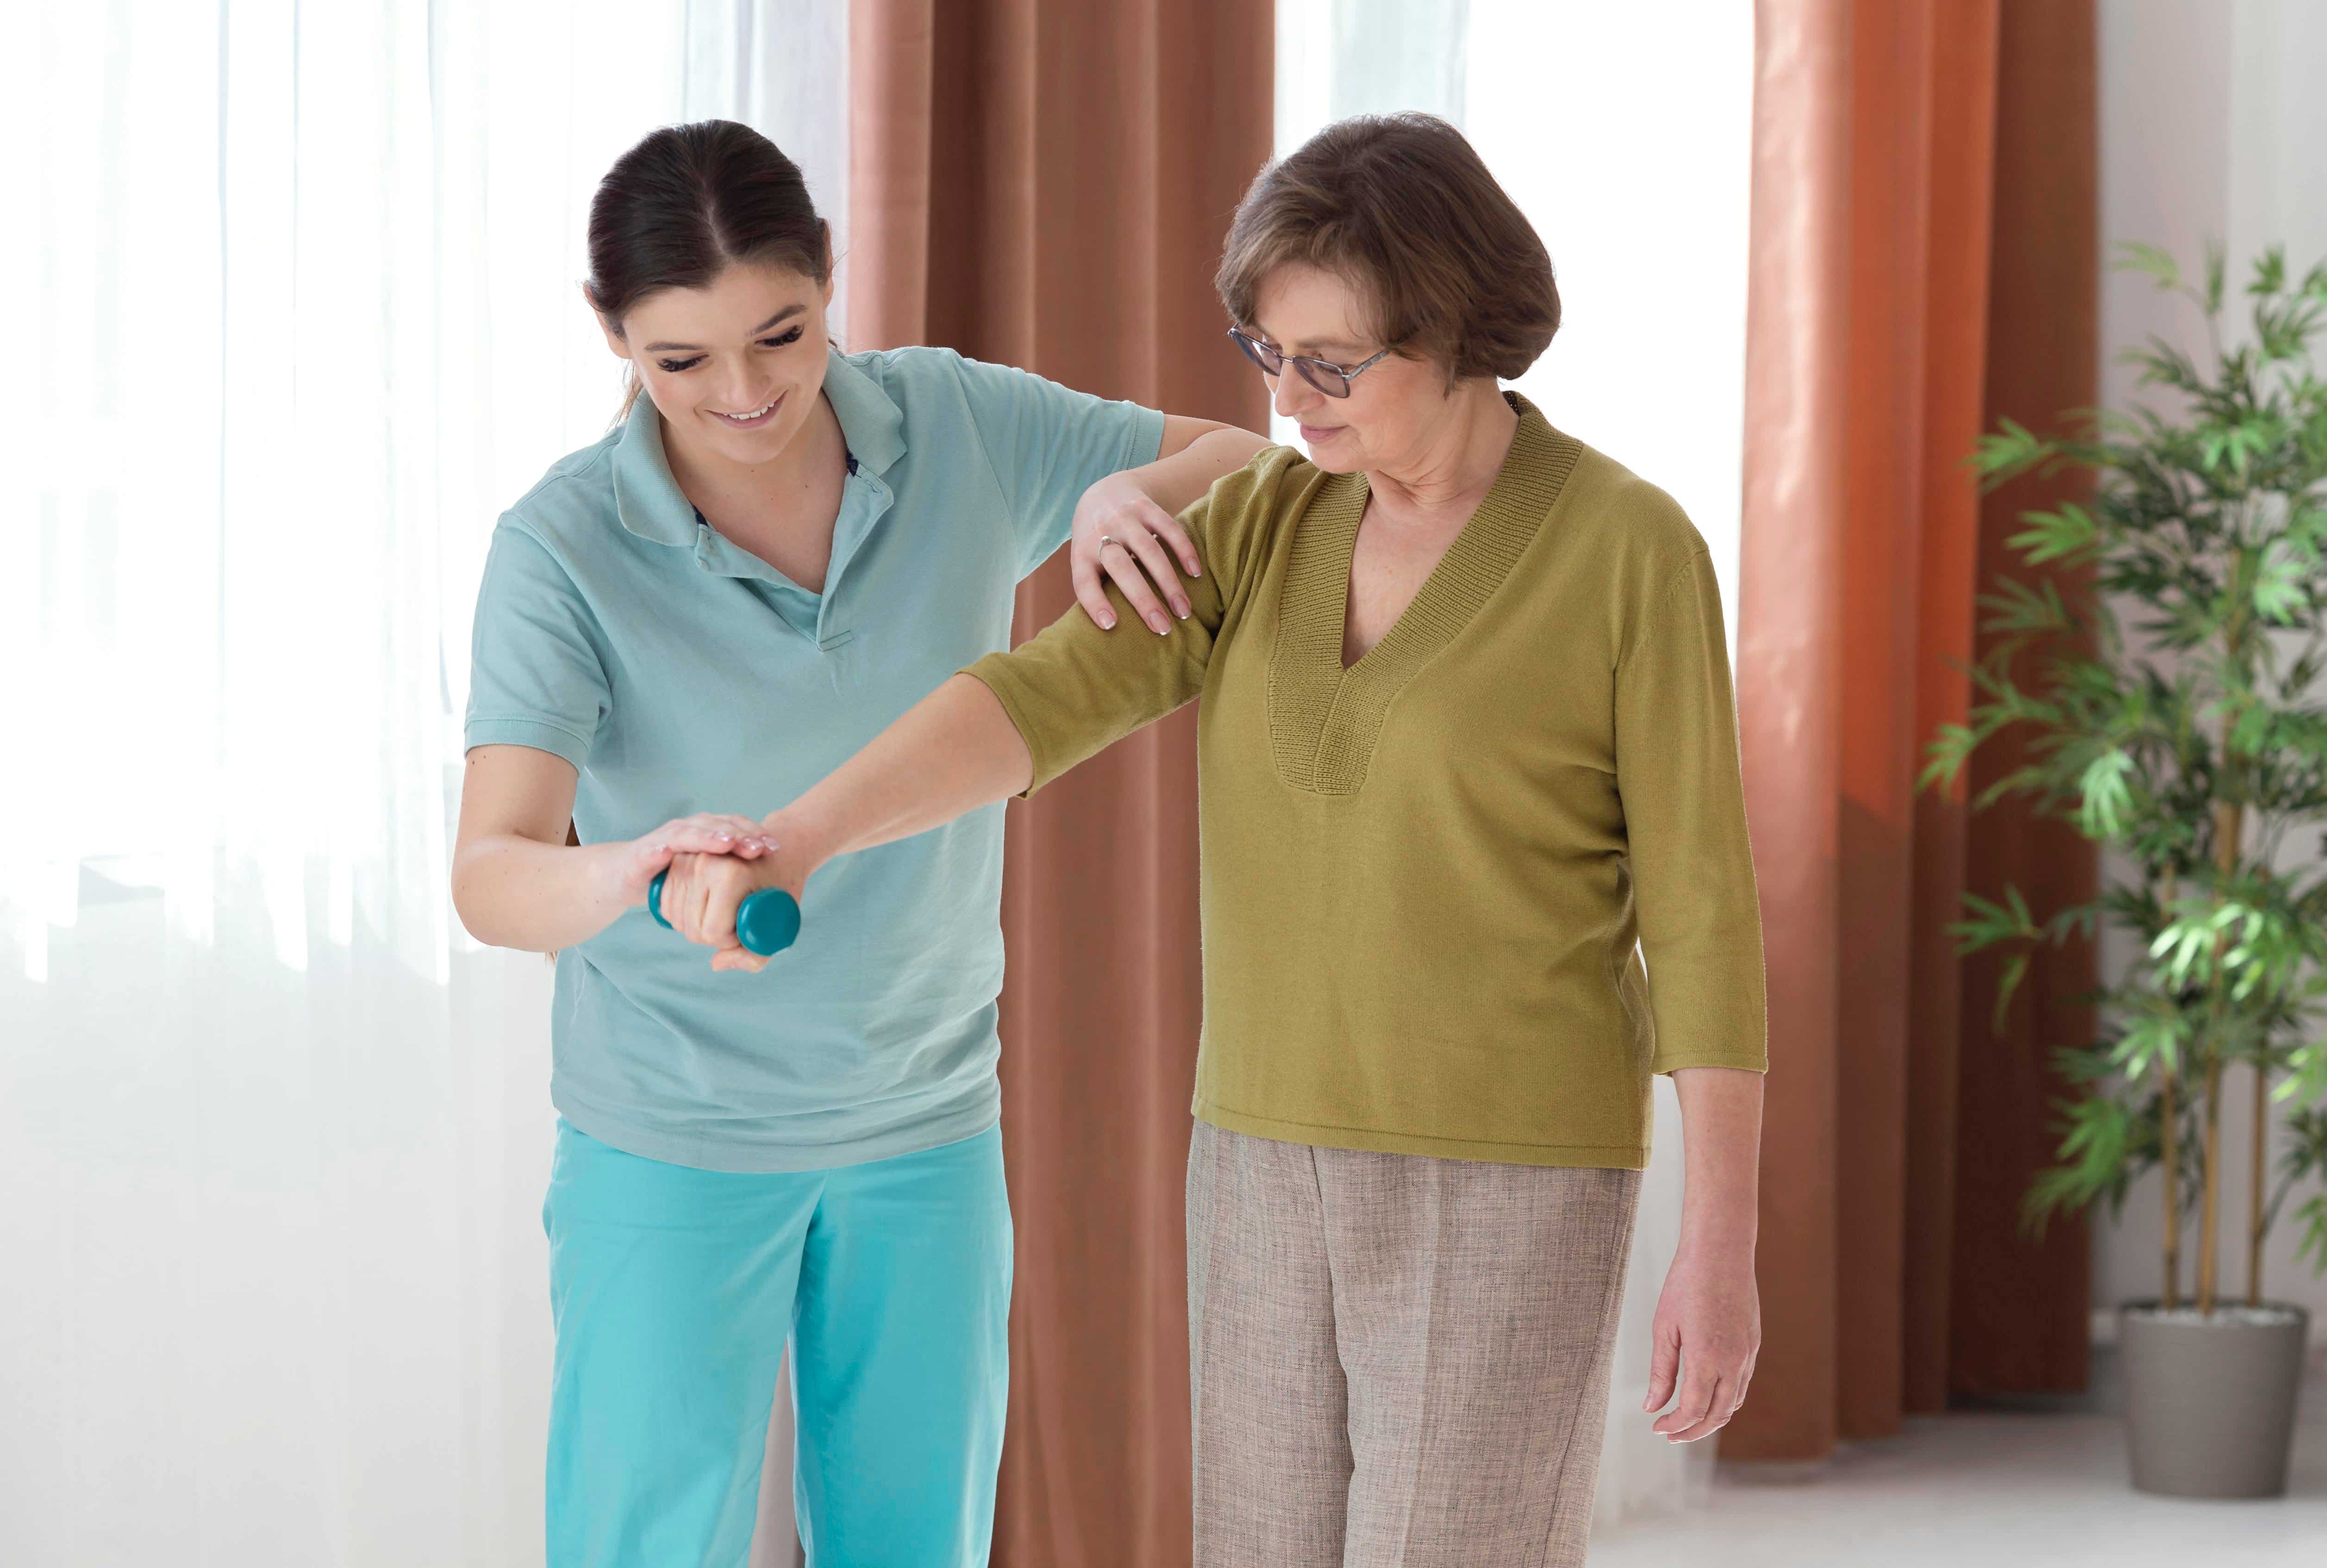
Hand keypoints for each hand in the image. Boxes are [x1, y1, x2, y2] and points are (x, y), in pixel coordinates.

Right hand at [604, 814, 776, 908]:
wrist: (629, 873)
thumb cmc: (678, 876)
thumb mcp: (710, 877)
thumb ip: (735, 882)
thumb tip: (769, 903)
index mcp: (708, 832)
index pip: (736, 826)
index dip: (755, 834)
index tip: (775, 848)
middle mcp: (689, 829)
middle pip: (717, 826)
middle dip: (739, 835)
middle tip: (757, 847)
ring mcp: (665, 838)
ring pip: (689, 833)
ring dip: (708, 837)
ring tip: (726, 844)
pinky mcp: (643, 853)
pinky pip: (652, 850)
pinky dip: (660, 850)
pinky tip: (667, 853)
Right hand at [657, 833, 813, 972]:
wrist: (779, 850)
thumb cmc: (781, 889)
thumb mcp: (780, 926)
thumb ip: (754, 957)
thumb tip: (716, 964)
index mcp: (730, 875)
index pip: (712, 933)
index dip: (730, 941)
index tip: (746, 925)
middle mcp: (705, 863)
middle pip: (693, 929)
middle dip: (714, 935)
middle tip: (736, 919)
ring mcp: (688, 860)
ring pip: (677, 919)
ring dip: (698, 925)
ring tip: (723, 910)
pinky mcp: (677, 862)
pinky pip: (667, 905)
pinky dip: (683, 915)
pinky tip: (704, 906)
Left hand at [1068, 471, 1201, 633]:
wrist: (1102, 491)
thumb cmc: (1095, 541)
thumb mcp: (1086, 559)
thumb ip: (1097, 585)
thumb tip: (1114, 630)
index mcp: (1081, 553)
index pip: (1084, 582)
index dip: (1095, 603)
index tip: (1110, 625)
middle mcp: (1100, 533)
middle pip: (1122, 568)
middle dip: (1144, 600)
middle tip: (1163, 628)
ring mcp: (1123, 518)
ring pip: (1149, 551)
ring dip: (1169, 583)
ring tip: (1184, 610)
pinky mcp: (1145, 505)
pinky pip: (1168, 528)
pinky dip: (1183, 550)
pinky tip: (1194, 573)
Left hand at [1643, 1242, 1759, 1442]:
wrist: (1721, 1253)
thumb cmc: (1686, 1285)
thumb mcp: (1665, 1328)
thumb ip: (1661, 1372)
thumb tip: (1651, 1407)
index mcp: (1707, 1358)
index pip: (1693, 1410)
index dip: (1675, 1425)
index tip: (1658, 1427)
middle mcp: (1733, 1362)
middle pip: (1717, 1415)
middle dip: (1694, 1431)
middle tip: (1670, 1433)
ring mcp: (1748, 1354)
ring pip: (1734, 1403)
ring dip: (1712, 1418)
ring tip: (1687, 1421)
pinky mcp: (1754, 1345)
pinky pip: (1742, 1384)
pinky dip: (1726, 1399)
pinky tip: (1707, 1396)